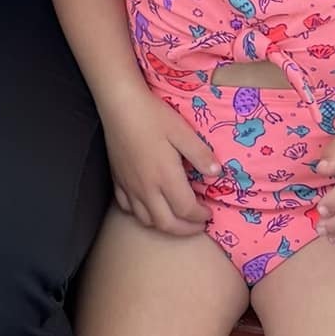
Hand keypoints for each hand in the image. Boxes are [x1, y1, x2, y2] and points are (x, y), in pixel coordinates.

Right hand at [100, 88, 215, 235]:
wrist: (120, 105)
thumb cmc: (153, 116)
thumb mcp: (183, 131)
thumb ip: (200, 154)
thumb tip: (217, 173)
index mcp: (165, 177)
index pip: (186, 210)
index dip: (200, 217)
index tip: (209, 214)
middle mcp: (146, 188)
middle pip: (166, 224)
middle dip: (186, 230)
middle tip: (198, 225)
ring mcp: (129, 186)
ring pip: (146, 220)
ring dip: (165, 226)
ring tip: (177, 219)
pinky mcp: (117, 180)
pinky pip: (127, 208)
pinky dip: (141, 214)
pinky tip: (149, 206)